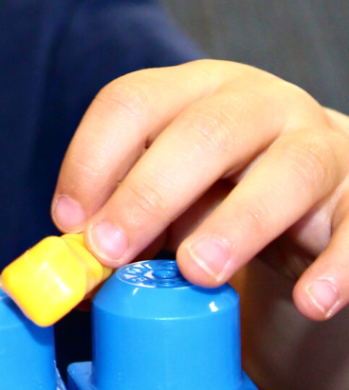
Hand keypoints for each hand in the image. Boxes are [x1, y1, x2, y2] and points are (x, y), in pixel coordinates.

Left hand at [53, 61, 348, 320]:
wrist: (323, 192)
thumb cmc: (225, 188)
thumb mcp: (172, 187)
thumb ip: (129, 212)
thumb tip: (77, 261)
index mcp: (194, 87)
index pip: (133, 100)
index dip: (92, 157)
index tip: (68, 220)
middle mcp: (259, 102)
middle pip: (204, 131)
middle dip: (149, 191)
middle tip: (110, 249)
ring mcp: (320, 143)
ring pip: (288, 169)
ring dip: (238, 222)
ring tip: (197, 273)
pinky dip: (339, 265)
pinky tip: (311, 301)